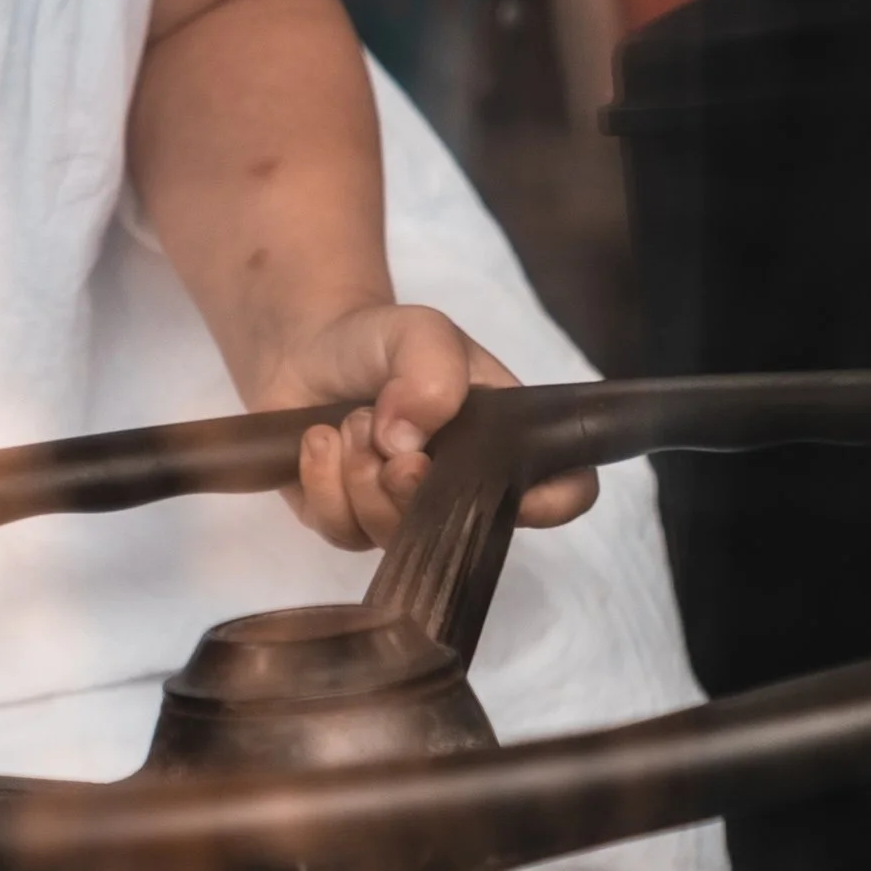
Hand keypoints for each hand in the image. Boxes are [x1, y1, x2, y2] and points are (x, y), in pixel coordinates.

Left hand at [263, 303, 598, 551]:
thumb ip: (431, 370)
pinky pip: (342, 533)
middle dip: (413, 487)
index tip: (503, 484)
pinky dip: (324, 485)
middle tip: (385, 437)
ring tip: (351, 424)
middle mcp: (462, 488)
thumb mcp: (421, 331)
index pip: (565, 490)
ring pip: (395, 538)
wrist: (306, 345)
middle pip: (462, 531)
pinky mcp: (349, 521)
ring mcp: (404, 512)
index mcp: (504, 442)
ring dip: (362, 476)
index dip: (552, 500)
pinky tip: (318, 440)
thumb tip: (407, 445)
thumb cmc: (380, 339)